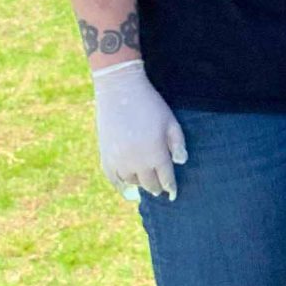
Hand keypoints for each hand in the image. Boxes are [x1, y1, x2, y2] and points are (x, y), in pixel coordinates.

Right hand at [92, 60, 186, 201]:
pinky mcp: (105, 156)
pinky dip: (121, 186)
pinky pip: (113, 179)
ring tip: (146, 182)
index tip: (173, 195)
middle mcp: (137, 162)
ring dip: (140, 184)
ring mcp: (119, 160)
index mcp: (156, 154)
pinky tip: (127, 190)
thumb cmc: (151, 105)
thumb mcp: (171, 122)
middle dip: (157, 187)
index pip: (166, 179)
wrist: (120, 90)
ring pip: (132, 182)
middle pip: (149, 184)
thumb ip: (178, 144)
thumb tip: (181, 163)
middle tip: (161, 189)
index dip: (171, 188)